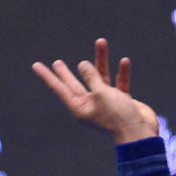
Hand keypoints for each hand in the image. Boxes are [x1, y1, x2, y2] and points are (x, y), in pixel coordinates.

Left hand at [32, 37, 158, 143]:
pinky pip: (119, 83)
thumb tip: (83, 64)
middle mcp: (90, 106)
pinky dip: (122, 73)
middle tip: (56, 63)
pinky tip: (124, 61)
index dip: (48, 76)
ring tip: (101, 42)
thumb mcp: (101, 92)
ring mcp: (106, 104)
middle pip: (75, 84)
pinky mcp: (121, 102)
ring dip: (102, 61)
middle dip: (67, 73)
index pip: (59, 88)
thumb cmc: (117, 116)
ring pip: (100, 78)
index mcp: (79, 108)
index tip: (35, 65)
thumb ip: (91, 77)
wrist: (140, 134)